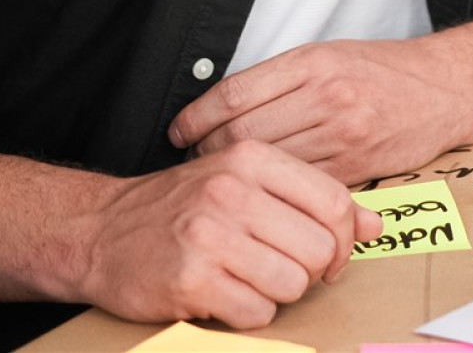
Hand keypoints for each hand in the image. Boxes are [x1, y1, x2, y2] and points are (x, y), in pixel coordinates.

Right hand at [65, 142, 380, 329]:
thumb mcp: (246, 182)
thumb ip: (310, 198)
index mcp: (252, 158)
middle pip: (317, 249)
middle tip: (281, 271)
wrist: (99, 231)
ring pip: (291, 284)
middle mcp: (232, 191)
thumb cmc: (181, 208)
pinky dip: (248, 314)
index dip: (343, 240)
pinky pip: (256, 313)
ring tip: (248, 280)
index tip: (330, 257)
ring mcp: (209, 236)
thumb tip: (373, 227)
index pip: (333, 202)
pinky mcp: (190, 279)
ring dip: (277, 294)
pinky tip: (225, 296)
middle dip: (309, 272)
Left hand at [170, 37, 472, 185]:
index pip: (234, 93)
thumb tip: (222, 106)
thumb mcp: (330, 54)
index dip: (196, 117)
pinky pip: (299, 186)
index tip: (178, 131)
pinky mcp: (356, 168)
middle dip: (209, 151)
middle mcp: (326, 96)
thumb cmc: (384, 71)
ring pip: (266, 164)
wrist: (446, 88)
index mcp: (313, 62)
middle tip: (196, 159)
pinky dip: (274, 192)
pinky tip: (263, 192)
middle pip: (242, 132)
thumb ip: (281, 78)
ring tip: (225, 179)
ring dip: (238, 177)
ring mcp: (342, 134)